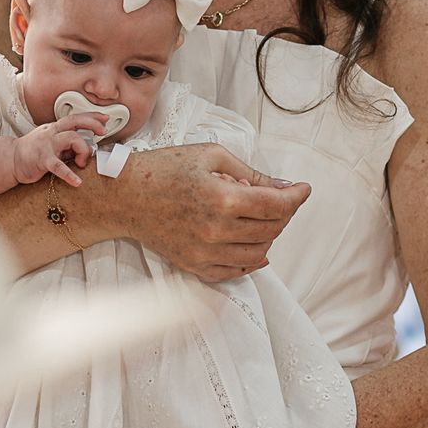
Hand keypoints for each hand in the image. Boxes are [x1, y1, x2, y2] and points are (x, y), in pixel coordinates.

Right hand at [12, 112, 107, 186]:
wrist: (10, 160)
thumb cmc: (32, 153)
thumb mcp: (51, 144)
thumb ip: (67, 144)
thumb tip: (86, 147)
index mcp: (54, 128)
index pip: (75, 117)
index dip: (91, 116)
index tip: (105, 119)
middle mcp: (51, 132)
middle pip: (75, 121)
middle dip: (92, 124)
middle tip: (103, 132)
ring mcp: (46, 145)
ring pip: (72, 138)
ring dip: (83, 150)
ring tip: (81, 164)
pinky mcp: (42, 160)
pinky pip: (59, 166)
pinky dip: (69, 174)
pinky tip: (77, 182)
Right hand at [99, 143, 308, 282]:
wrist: (124, 197)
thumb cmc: (164, 169)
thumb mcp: (210, 156)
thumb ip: (251, 173)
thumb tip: (284, 185)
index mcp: (222, 199)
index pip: (277, 205)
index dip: (296, 197)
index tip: (303, 189)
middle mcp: (215, 231)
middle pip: (271, 229)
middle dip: (284, 212)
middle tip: (281, 198)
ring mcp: (205, 253)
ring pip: (259, 253)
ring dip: (269, 235)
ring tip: (262, 217)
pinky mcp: (194, 265)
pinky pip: (236, 271)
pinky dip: (252, 260)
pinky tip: (254, 246)